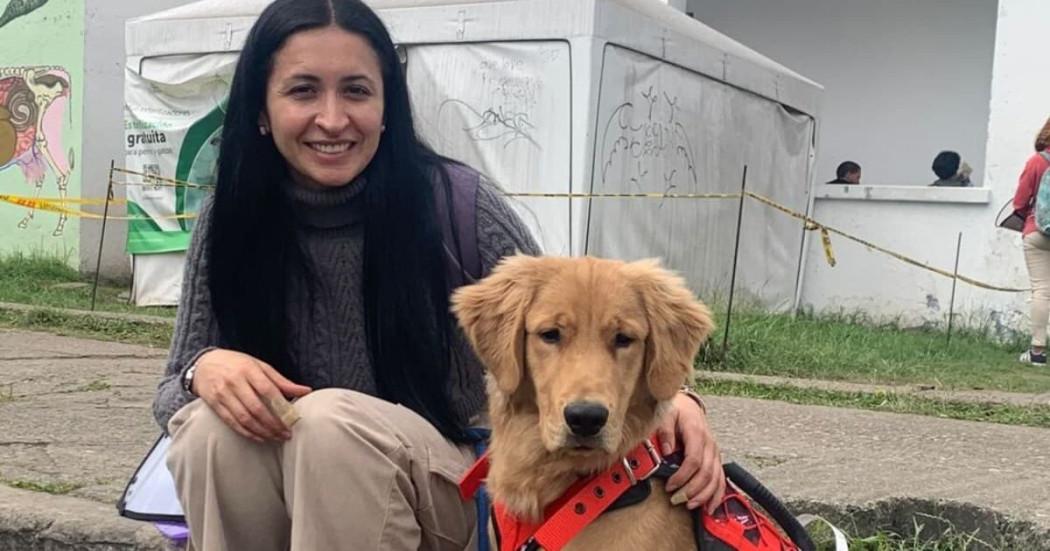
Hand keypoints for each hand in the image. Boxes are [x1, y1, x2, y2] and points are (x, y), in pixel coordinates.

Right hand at [192, 348, 311, 442]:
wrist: (204, 364)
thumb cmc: (237, 364)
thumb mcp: (259, 366)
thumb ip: (281, 381)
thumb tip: (306, 391)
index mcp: (249, 369)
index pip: (268, 390)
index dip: (281, 406)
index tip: (292, 419)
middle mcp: (234, 382)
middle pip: (256, 408)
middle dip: (273, 424)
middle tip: (286, 434)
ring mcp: (222, 394)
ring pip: (244, 418)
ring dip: (262, 431)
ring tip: (276, 438)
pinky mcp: (214, 405)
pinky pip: (232, 423)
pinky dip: (247, 433)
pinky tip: (259, 437)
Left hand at [656, 392, 725, 512]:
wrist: (688, 406)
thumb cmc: (677, 410)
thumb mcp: (666, 414)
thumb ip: (665, 430)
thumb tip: (666, 450)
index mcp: (696, 432)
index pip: (693, 459)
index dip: (682, 476)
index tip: (670, 485)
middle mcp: (709, 444)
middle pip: (706, 472)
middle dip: (692, 489)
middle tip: (677, 499)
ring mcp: (715, 452)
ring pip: (715, 478)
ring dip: (704, 495)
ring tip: (690, 505)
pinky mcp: (716, 459)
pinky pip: (721, 479)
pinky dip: (717, 495)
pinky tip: (710, 507)